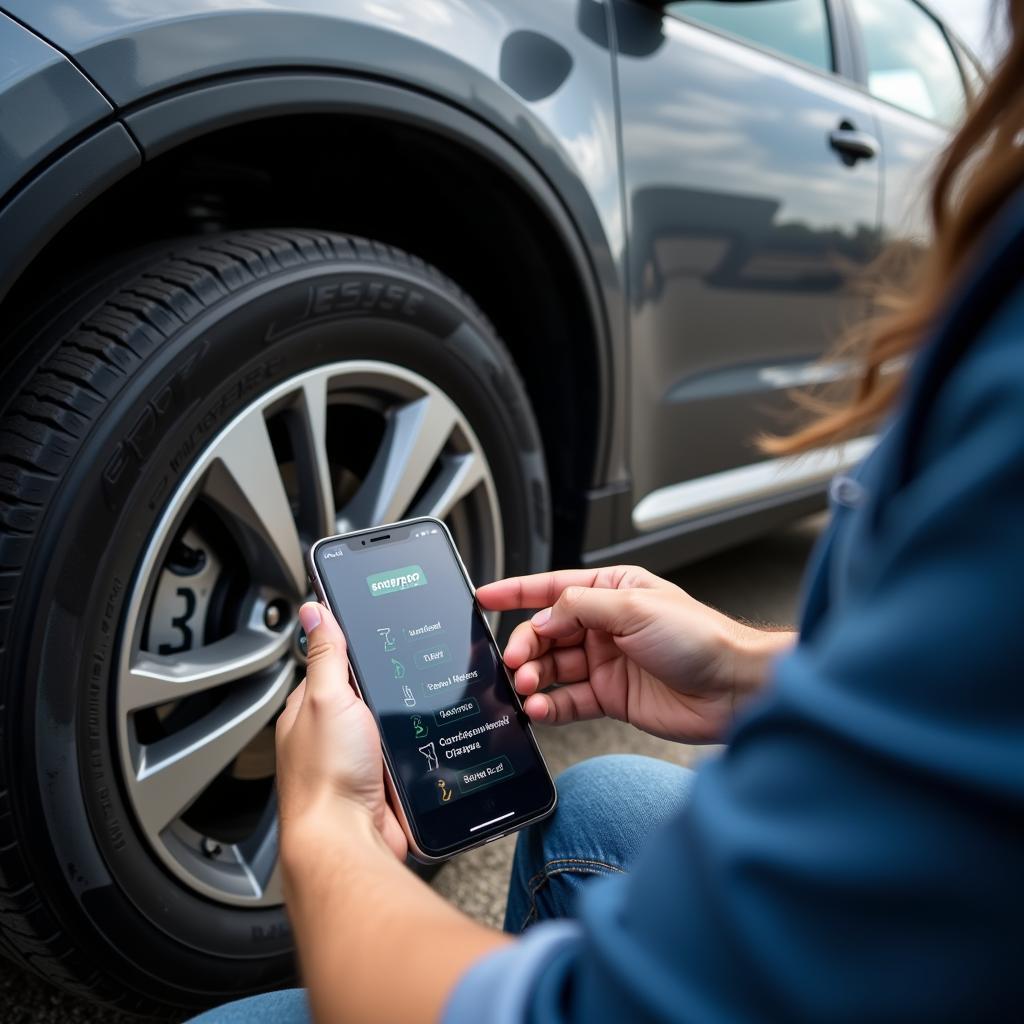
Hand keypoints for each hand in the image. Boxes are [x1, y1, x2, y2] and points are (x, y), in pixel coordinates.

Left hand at [275, 602, 406, 860]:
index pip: (334, 665)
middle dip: (390, 689)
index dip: (357, 649)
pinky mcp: (385, 785)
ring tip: (422, 709)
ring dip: (407, 722)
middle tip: (411, 674)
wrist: (349, 841)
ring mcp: (359, 761)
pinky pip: (410, 755)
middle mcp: (332, 736)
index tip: (382, 631)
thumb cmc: (326, 777)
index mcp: (309, 710)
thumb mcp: (326, 698)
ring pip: (393, 725)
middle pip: (369, 695)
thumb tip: (314, 611)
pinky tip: (429, 742)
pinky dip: (420, 750)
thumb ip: (326, 655)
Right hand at [477, 566, 790, 743]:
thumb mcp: (634, 607)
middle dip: (525, 647)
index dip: (515, 592)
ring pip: (552, 669)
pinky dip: (549, 705)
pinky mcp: (611, 697)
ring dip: (533, 679)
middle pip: (546, 633)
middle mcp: (605, 626)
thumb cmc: (700, 637)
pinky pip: (568, 700)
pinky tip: (539, 709)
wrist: (734, 688)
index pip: (552, 589)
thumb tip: (543, 615)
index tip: (483, 597)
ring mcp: (606, 663)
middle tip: (514, 664)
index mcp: (612, 592)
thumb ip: (580, 608)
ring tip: (525, 689)